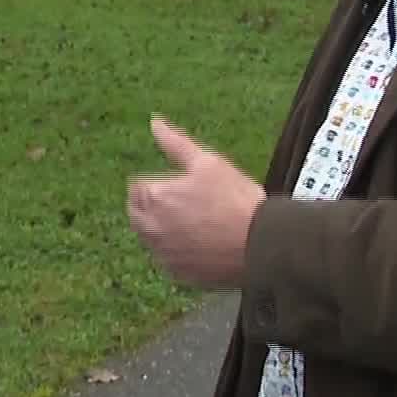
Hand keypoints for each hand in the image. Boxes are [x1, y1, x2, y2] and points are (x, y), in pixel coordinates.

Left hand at [127, 116, 266, 288]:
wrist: (260, 245)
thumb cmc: (235, 200)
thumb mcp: (207, 162)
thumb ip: (175, 143)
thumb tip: (155, 122)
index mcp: (153, 197)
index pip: (136, 187)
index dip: (159, 183)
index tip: (182, 186)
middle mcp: (150, 228)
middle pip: (137, 214)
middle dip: (154, 206)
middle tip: (187, 203)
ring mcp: (162, 255)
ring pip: (151, 238)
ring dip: (164, 229)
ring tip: (198, 223)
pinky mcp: (176, 274)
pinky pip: (168, 259)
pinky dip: (178, 251)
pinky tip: (203, 244)